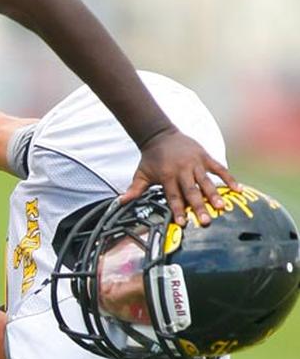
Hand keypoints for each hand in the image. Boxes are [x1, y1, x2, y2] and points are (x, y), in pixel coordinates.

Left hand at [120, 127, 240, 226]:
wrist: (159, 134)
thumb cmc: (151, 158)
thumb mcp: (141, 173)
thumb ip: (135, 189)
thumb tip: (121, 202)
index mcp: (167, 176)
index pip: (173, 196)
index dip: (178, 210)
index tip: (183, 223)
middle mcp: (182, 170)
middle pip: (191, 191)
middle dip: (198, 207)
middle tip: (206, 220)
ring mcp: (195, 163)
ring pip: (206, 181)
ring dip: (214, 195)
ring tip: (222, 207)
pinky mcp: (205, 157)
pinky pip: (219, 168)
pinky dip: (229, 178)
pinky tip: (238, 190)